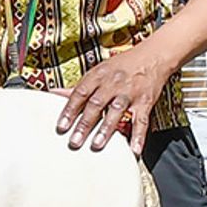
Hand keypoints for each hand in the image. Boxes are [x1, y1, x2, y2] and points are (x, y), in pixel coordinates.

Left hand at [56, 46, 175, 150]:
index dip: (70, 110)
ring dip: (106, 129)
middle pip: (96, 104)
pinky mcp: (145, 102)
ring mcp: (129, 93)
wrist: (153, 56)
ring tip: (97, 144)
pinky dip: (138, 136)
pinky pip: (141, 120)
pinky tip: (134, 149)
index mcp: (98, 75)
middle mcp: (113, 83)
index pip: (80, 93)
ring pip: (116, 111)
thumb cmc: (122, 66)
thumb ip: (78, 87)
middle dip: (84, 123)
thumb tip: (54, 94)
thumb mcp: (98, 71)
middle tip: (75, 141)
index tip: (62, 126)